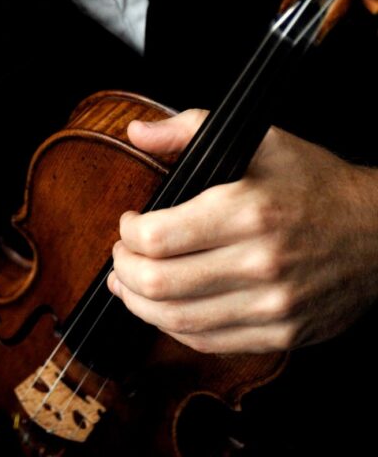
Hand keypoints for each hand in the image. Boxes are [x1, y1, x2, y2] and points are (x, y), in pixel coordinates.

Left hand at [108, 109, 377, 353]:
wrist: (377, 232)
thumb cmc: (314, 182)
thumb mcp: (257, 140)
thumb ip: (187, 130)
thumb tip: (137, 131)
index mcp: (248, 211)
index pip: (159, 238)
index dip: (129, 234)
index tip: (129, 223)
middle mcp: (259, 263)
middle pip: (161, 283)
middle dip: (124, 270)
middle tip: (120, 256)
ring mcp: (272, 305)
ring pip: (179, 320)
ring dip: (140, 304)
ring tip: (128, 285)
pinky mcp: (282, 334)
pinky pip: (210, 341)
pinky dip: (175, 327)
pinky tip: (164, 309)